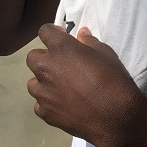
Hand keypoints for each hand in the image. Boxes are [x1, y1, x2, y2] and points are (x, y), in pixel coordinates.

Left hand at [26, 25, 146, 146]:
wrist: (113, 115)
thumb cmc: (111, 78)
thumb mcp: (105, 53)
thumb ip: (89, 41)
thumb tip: (81, 34)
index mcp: (59, 47)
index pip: (44, 31)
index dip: (53, 33)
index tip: (62, 38)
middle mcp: (45, 67)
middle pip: (33, 57)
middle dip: (45, 58)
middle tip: (61, 65)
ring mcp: (42, 92)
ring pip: (33, 82)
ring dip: (43, 82)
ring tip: (60, 88)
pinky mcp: (44, 112)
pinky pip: (39, 104)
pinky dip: (48, 103)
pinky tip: (62, 105)